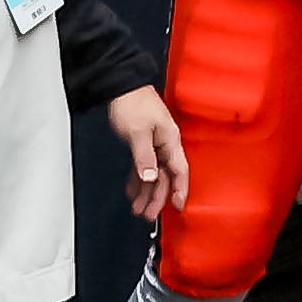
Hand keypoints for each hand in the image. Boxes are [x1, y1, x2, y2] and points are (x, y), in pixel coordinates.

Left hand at [106, 86, 188, 220]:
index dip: (180, 190)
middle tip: (147, 215)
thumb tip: (151, 177)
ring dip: (146, 192)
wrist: (121, 86)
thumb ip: (144, 157)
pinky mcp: (143, 143)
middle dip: (157, 197)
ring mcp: (155, 144)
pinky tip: (133, 191)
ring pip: (154, 174)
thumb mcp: (138, 132)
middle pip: (165, 177)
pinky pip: (144, 167)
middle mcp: (165, 144)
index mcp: (170, 140)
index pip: (179, 170)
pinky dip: (138, 180)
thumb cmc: (133, 103)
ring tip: (138, 208)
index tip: (177, 207)